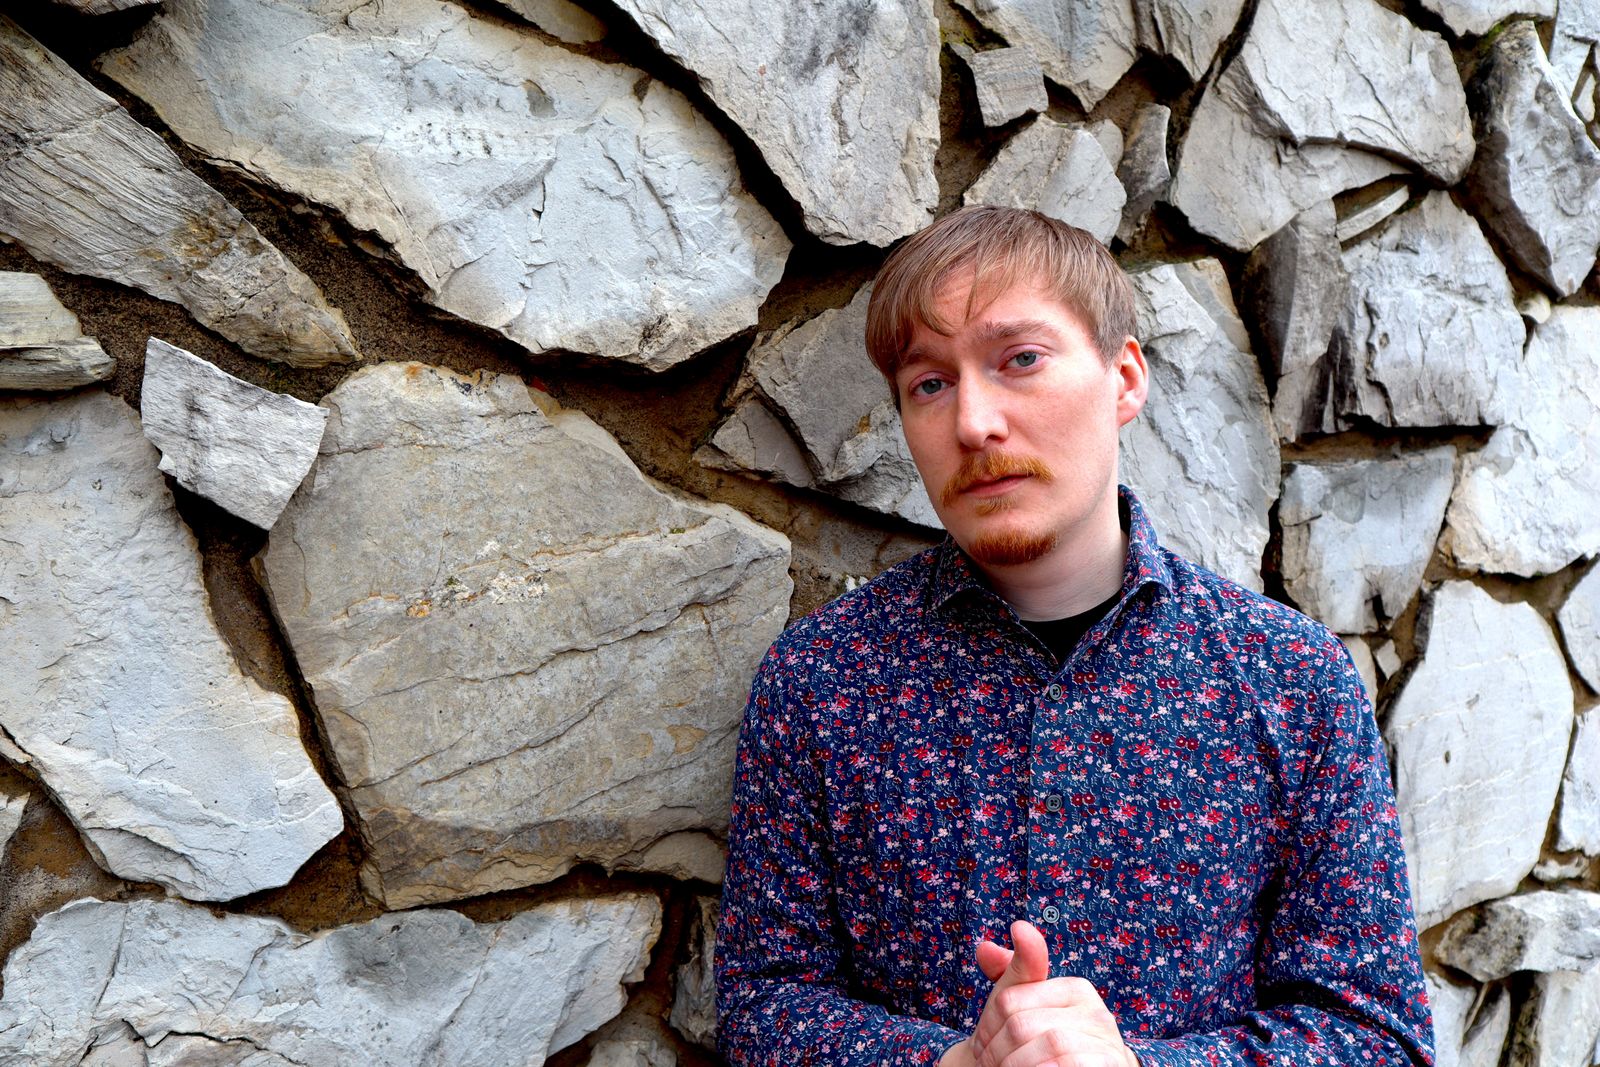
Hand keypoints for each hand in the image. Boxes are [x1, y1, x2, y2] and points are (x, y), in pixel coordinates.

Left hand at [968, 921, 1136, 1066]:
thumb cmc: (1047, 1041)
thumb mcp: (1027, 1006)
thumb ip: (1009, 974)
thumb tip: (985, 948)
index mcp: (1075, 989)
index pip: (1009, 1000)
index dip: (987, 1028)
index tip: (981, 1047)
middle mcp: (1095, 1012)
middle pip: (1022, 1025)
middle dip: (998, 1051)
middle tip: (989, 1064)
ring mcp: (1106, 1042)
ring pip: (1049, 1043)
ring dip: (1016, 1064)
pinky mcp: (1111, 1064)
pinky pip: (1072, 1064)